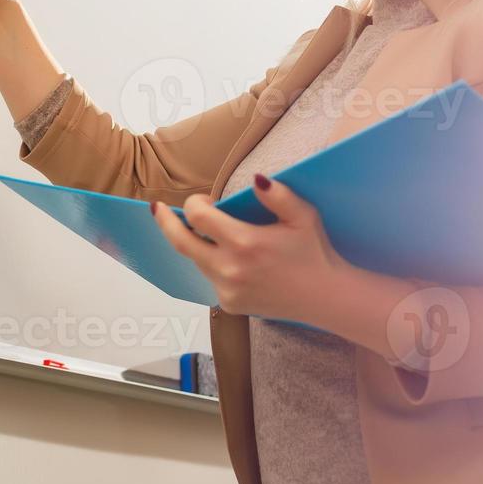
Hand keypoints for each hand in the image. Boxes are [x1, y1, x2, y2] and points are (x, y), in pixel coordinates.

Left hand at [149, 174, 350, 319]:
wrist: (326, 297)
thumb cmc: (314, 252)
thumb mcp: (303, 216)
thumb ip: (278, 195)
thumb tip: (255, 178)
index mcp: (246, 243)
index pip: (199, 217)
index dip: (195, 203)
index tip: (202, 200)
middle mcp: (231, 269)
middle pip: (181, 242)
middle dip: (165, 223)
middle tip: (156, 209)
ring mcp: (227, 290)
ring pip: (196, 260)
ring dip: (195, 243)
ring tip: (197, 230)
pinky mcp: (229, 304)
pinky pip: (210, 279)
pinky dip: (213, 264)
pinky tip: (229, 258)